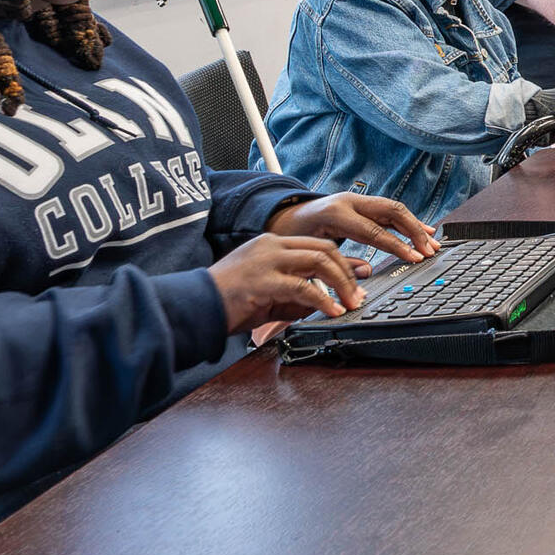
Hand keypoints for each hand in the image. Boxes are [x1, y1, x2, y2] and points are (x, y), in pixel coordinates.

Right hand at [209, 234, 366, 331]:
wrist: (194, 307)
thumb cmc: (227, 301)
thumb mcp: (268, 292)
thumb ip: (296, 293)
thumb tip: (327, 301)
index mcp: (270, 243)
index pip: (317, 244)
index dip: (343, 262)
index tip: (360, 277)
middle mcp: (270, 246)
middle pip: (324, 249)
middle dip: (347, 273)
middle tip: (358, 294)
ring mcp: (266, 261)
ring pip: (319, 261)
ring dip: (341, 284)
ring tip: (350, 303)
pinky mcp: (263, 281)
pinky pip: (303, 288)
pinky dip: (323, 300)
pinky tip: (332, 311)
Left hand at [266, 192, 436, 263]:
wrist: (284, 218)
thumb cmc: (294, 237)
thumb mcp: (310, 252)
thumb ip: (338, 262)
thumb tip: (366, 273)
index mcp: (335, 213)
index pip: (373, 230)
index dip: (397, 245)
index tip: (415, 257)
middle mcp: (349, 201)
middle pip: (391, 211)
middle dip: (414, 231)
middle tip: (429, 250)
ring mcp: (357, 200)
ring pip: (394, 208)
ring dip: (416, 226)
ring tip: (433, 242)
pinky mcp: (363, 204)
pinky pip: (390, 211)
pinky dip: (407, 222)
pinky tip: (423, 230)